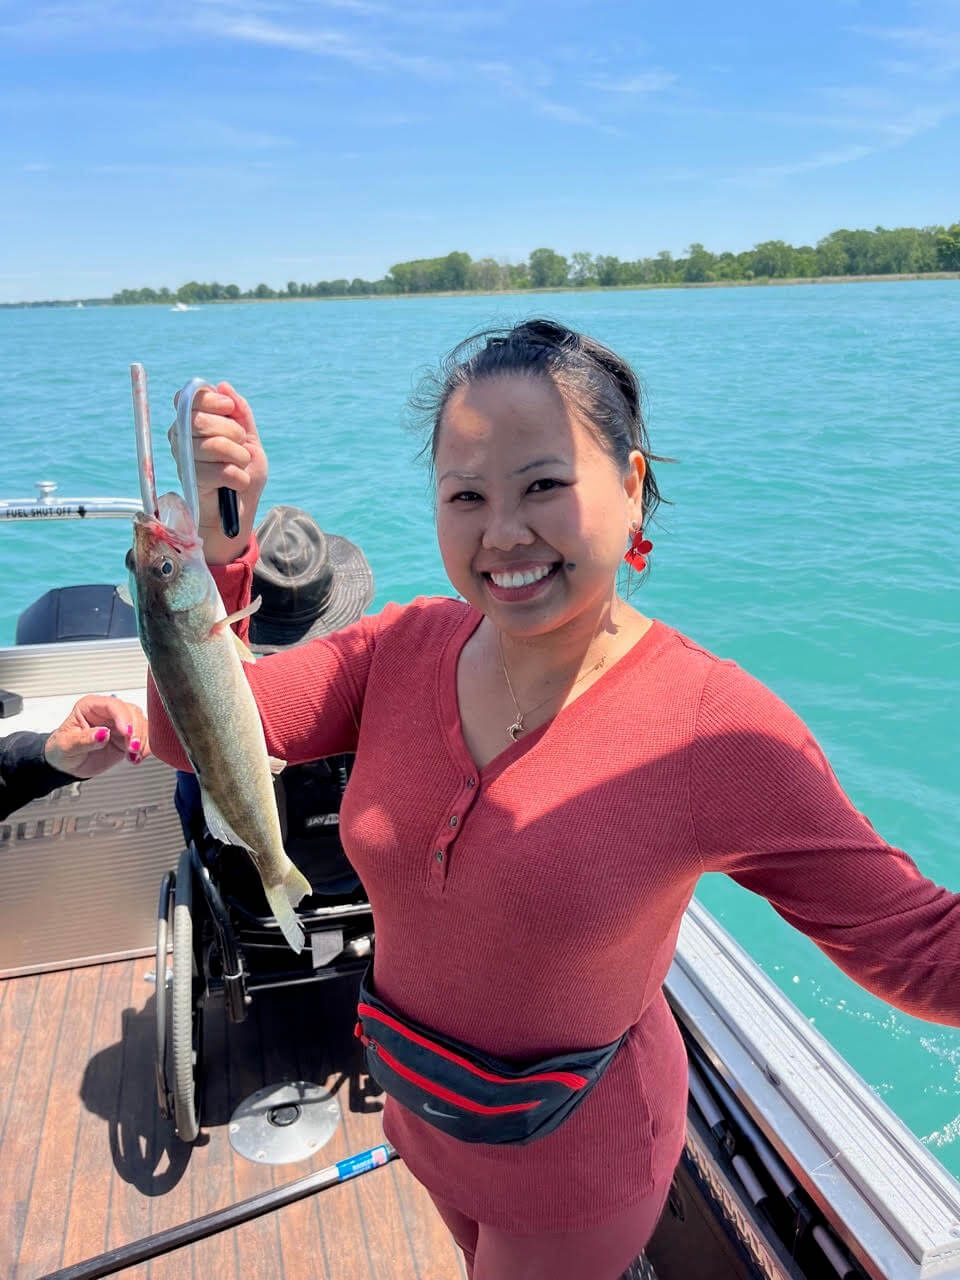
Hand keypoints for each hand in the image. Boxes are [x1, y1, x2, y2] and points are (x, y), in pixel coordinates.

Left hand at [44, 696, 148, 778]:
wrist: (67, 765)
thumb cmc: (62, 750)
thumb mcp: (66, 745)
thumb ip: (84, 739)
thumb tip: (102, 734)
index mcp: (91, 707)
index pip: (113, 705)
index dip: (123, 717)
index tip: (127, 732)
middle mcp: (108, 713)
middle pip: (132, 713)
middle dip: (136, 731)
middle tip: (132, 748)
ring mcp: (120, 725)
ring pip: (142, 724)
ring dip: (142, 741)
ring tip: (133, 756)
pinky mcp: (128, 738)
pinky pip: (145, 738)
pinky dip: (145, 748)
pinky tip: (136, 758)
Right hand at [170, 381, 266, 564]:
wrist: (241, 510)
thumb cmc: (243, 472)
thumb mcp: (249, 439)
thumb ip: (240, 413)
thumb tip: (224, 386)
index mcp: (193, 421)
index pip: (190, 396)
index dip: (211, 399)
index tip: (229, 408)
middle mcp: (181, 436)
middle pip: (200, 420)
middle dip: (231, 431)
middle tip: (241, 447)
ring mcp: (183, 459)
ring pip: (212, 445)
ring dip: (238, 457)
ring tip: (242, 466)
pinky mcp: (192, 482)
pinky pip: (220, 471)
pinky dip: (238, 477)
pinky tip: (237, 483)